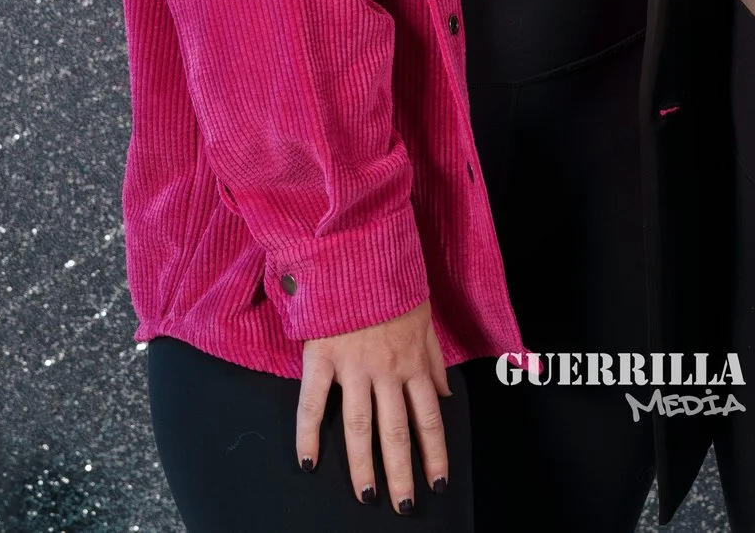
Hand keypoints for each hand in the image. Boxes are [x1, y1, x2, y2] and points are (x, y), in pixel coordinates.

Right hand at [298, 300, 451, 512]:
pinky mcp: (321, 358)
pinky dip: (308, 435)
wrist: (356, 251)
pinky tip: (308, 463)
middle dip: (402, 472)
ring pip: (360, 426)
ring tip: (367, 496)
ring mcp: (353, 367)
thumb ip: (434, 359)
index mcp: (412, 362)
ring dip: (363, 466)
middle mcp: (386, 371)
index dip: (435, 452)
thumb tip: (446, 394)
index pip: (428, 418)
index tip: (437, 481)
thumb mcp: (424, 317)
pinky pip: (313, 403)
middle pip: (396, 432)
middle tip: (404, 505)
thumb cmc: (391, 283)